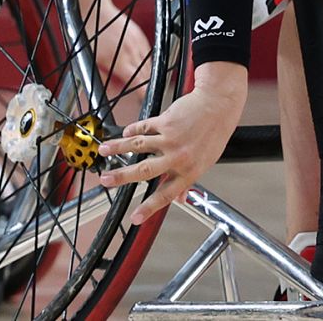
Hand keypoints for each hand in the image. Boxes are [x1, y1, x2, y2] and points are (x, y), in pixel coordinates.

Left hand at [89, 3, 152, 93]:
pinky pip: (148, 53)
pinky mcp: (140, 36)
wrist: (97, 13)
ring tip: (139, 77)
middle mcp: (132, 53)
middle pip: (146, 75)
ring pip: (149, 64)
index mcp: (121, 62)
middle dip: (145, 85)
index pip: (138, 83)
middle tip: (140, 90)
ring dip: (146, 73)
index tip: (144, 99)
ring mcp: (138, 43)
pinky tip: (138, 62)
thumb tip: (112, 88)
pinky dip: (146, 61)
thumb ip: (104, 77)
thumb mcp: (92, 61)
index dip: (142, 94)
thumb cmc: (91, 34)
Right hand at [98, 62, 246, 224]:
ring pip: (138, 145)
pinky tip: (124, 133)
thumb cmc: (214, 133)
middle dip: (121, 177)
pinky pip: (144, 127)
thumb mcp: (206, 162)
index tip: (135, 218)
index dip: (149, 208)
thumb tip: (181, 198)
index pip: (166, 194)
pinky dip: (132, 130)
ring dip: (118, 148)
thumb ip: (190, 181)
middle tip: (106, 180)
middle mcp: (178, 157)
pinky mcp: (166, 122)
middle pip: (144, 170)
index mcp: (189, 171)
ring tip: (104, 150)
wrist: (218, 104)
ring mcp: (170, 139)